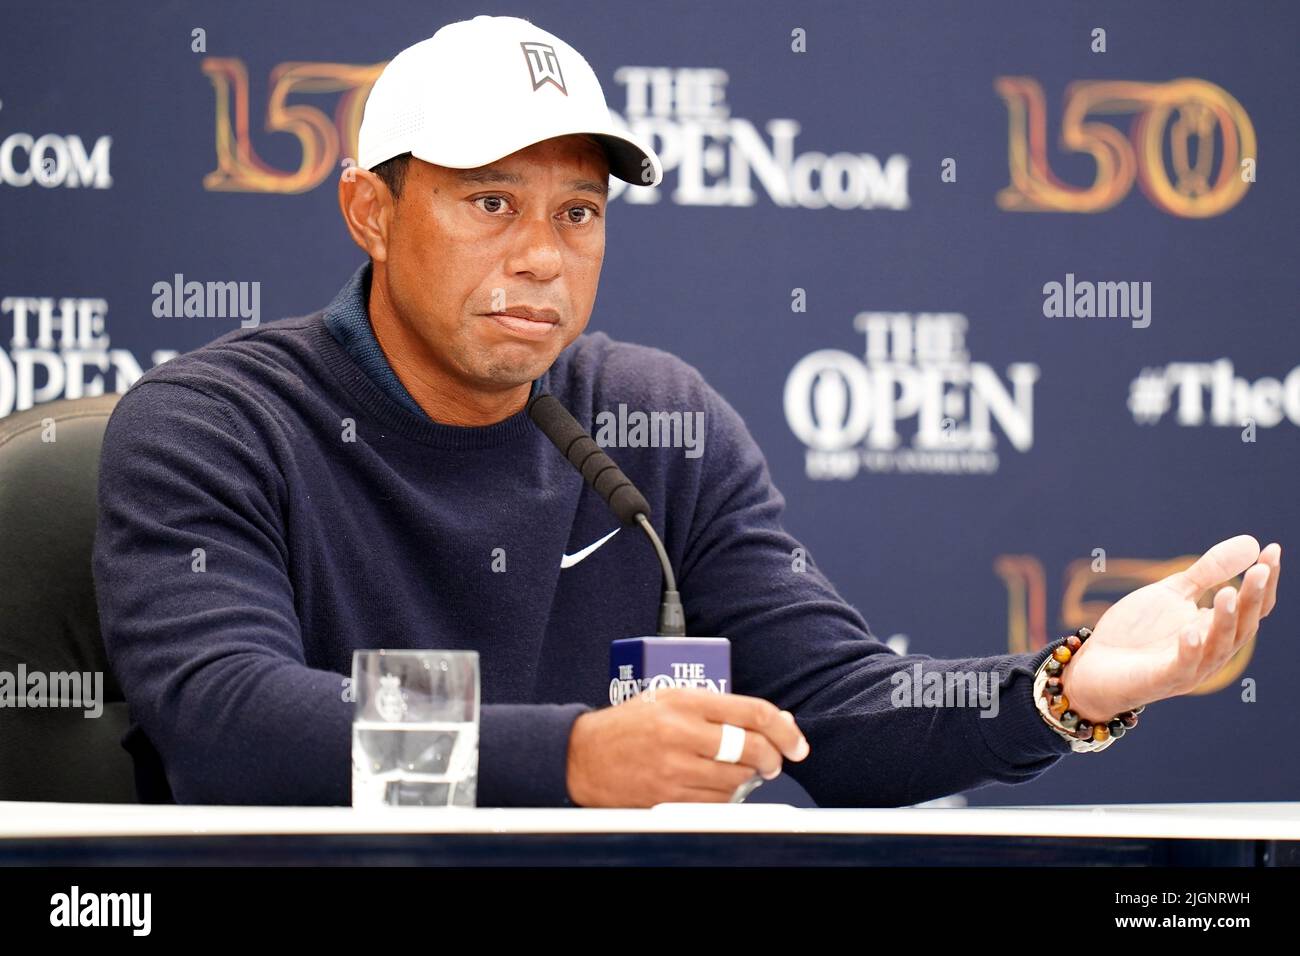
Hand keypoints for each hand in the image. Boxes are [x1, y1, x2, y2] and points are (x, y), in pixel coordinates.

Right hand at [564, 687, 809, 806]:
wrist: (583, 756)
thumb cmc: (628, 725)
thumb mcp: (669, 699)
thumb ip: (717, 708)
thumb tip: (771, 722)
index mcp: (684, 701)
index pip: (752, 713)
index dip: (784, 729)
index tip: (796, 742)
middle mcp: (681, 733)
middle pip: (751, 749)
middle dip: (772, 759)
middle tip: (773, 761)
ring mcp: (674, 768)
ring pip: (736, 780)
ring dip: (746, 778)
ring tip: (737, 771)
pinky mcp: (667, 798)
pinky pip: (715, 803)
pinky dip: (725, 797)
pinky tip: (715, 786)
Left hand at [1063, 535, 1280, 722]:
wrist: (1094, 666)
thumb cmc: (1136, 631)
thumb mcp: (1172, 593)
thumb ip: (1207, 572)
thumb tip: (1251, 542)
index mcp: (1216, 631)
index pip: (1252, 609)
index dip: (1264, 583)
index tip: (1273, 550)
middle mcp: (1210, 652)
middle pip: (1242, 627)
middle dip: (1251, 599)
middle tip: (1259, 570)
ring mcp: (1188, 669)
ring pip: (1217, 647)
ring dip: (1225, 621)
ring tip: (1228, 592)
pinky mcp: (1162, 680)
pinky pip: (1181, 666)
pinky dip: (1189, 649)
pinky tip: (1192, 630)